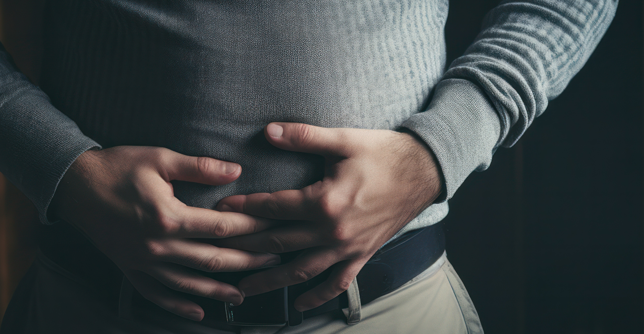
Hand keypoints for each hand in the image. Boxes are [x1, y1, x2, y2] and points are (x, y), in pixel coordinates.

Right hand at [51, 146, 279, 320]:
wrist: (73, 184)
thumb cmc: (117, 166)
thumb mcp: (160, 158)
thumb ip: (200, 167)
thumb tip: (236, 171)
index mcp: (168, 216)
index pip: (221, 227)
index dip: (250, 228)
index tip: (272, 226)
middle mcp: (157, 245)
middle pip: (211, 260)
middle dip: (246, 262)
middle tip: (273, 261)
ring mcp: (142, 261)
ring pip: (188, 284)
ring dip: (218, 291)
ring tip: (243, 294)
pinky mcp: (129, 268)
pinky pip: (156, 294)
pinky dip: (178, 305)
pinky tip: (198, 311)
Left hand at [215, 122, 441, 311]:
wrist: (425, 171)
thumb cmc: (384, 153)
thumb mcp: (343, 140)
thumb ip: (303, 138)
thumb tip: (268, 131)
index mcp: (324, 202)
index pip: (273, 207)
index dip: (244, 208)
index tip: (219, 210)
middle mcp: (332, 231)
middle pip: (278, 243)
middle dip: (246, 247)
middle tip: (217, 252)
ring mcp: (347, 248)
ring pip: (301, 271)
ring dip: (271, 281)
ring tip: (244, 289)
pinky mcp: (361, 255)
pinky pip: (336, 283)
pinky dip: (317, 296)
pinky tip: (300, 304)